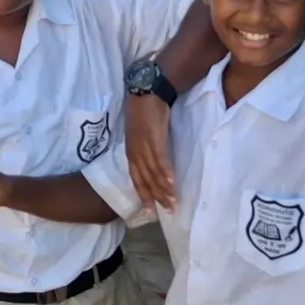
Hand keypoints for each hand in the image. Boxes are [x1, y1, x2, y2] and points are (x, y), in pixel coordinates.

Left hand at [126, 88, 176, 212]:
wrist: (145, 92)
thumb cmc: (143, 113)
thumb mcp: (140, 136)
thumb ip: (145, 150)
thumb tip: (153, 164)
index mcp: (131, 153)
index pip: (136, 179)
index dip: (143, 195)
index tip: (149, 210)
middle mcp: (135, 152)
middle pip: (146, 180)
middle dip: (156, 197)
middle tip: (167, 211)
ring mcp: (144, 146)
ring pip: (154, 173)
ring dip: (164, 189)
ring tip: (173, 202)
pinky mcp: (154, 138)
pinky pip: (161, 159)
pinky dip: (166, 172)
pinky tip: (172, 183)